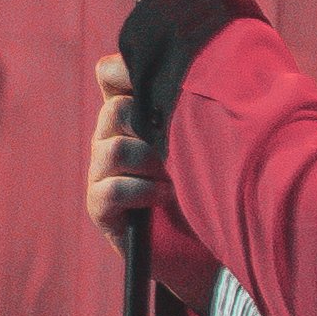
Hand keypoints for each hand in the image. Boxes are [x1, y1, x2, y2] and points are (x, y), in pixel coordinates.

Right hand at [85, 51, 187, 259]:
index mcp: (131, 115)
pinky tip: (167, 197)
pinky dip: (145, 191)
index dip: (125, 70)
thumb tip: (217, 70)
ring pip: (114, 148)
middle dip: (151, 128)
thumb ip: (198, 107)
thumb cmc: (207, 187)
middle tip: (178, 149)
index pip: (110, 75)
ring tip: (176, 178)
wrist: (200, 245)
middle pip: (115, 109)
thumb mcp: (204, 140)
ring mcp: (100, 171)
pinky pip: (113, 188)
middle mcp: (109, 137)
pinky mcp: (99, 205)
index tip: (157, 81)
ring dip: (151, 162)